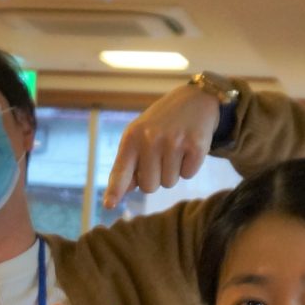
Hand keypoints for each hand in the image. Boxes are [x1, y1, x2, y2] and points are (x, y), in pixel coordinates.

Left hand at [103, 82, 221, 208]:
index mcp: (132, 137)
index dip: (115, 190)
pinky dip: (189, 166)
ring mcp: (173, 141)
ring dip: (173, 172)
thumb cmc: (162, 124)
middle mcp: (150, 138)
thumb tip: (121, 193)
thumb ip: (130, 163)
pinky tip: (188, 148)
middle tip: (162, 156)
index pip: (121, 170)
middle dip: (156, 178)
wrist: (195, 99)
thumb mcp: (139, 135)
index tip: (109, 205)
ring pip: (169, 183)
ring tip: (176, 149)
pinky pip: (188, 175)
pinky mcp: (195, 145)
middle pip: (149, 187)